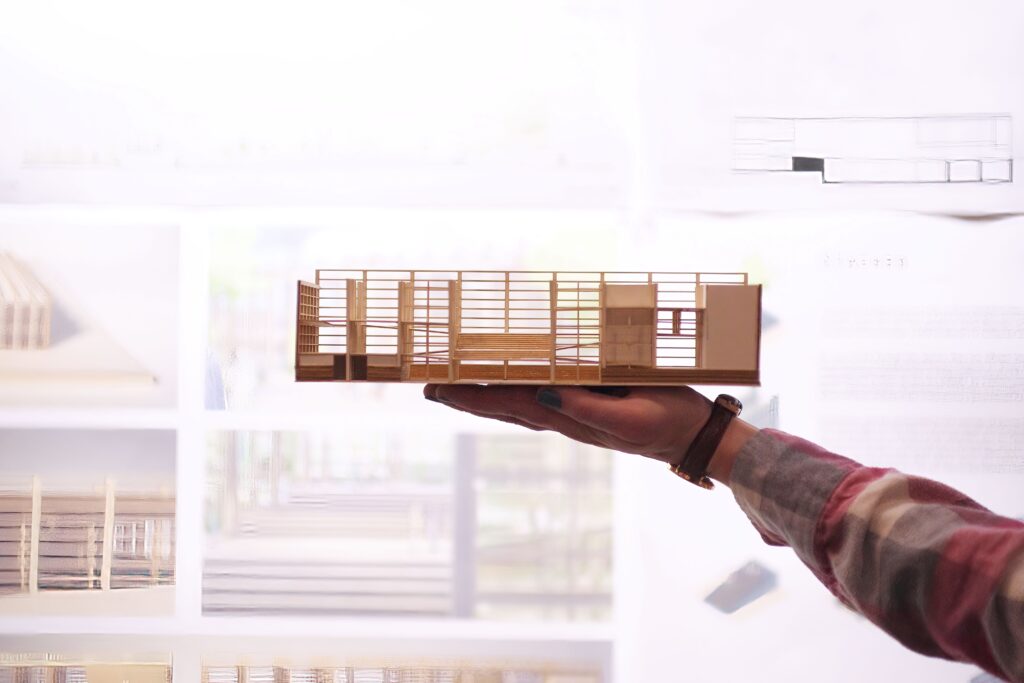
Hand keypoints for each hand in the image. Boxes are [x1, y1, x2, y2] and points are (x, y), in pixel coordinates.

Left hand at [423, 384, 757, 485]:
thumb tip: (543, 395)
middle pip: (504, 407)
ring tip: (452, 391)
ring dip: (483, 397)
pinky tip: (505, 392)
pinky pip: (539, 401)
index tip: (439, 387)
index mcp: (570, 417)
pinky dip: (512, 396)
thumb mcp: (631, 415)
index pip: (510, 403)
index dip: (473, 394)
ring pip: (517, 406)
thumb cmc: (669, 420)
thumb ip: (587, 409)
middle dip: (466, 397)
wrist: (695, 438)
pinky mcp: (587, 410)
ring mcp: (574, 417)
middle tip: (429, 388)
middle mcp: (564, 419)